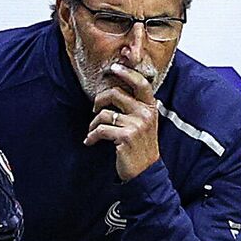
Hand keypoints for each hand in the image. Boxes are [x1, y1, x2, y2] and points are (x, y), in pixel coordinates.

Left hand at [83, 62, 161, 180]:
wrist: (146, 171)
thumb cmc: (141, 147)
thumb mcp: (144, 124)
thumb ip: (136, 107)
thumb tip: (115, 92)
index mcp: (150, 107)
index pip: (140, 83)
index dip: (126, 73)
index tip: (113, 68)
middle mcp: (145, 113)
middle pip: (116, 93)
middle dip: (100, 100)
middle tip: (95, 108)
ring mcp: (136, 124)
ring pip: (104, 114)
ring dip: (93, 124)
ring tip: (92, 132)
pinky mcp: (126, 136)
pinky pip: (101, 129)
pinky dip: (92, 136)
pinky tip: (90, 141)